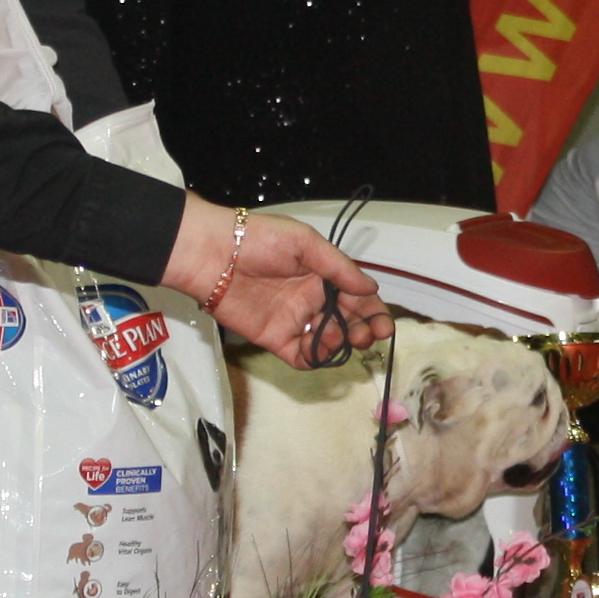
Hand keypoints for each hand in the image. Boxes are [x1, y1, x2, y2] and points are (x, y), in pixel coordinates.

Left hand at [174, 200, 385, 363]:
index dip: (374, 312)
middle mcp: (312, 298)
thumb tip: (371, 289)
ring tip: (336, 336)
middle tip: (367, 336)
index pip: (358, 297)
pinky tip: (317, 350)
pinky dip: (314, 359)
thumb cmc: (258, 239)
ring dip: (340, 344)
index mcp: (323, 274)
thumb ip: (339, 268)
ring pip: (328, 341)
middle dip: (363, 331)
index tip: (384, 325)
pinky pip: (301, 356)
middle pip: (348, 322)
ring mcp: (294, 320)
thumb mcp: (305, 242)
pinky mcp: (275, 338)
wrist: (214, 254)